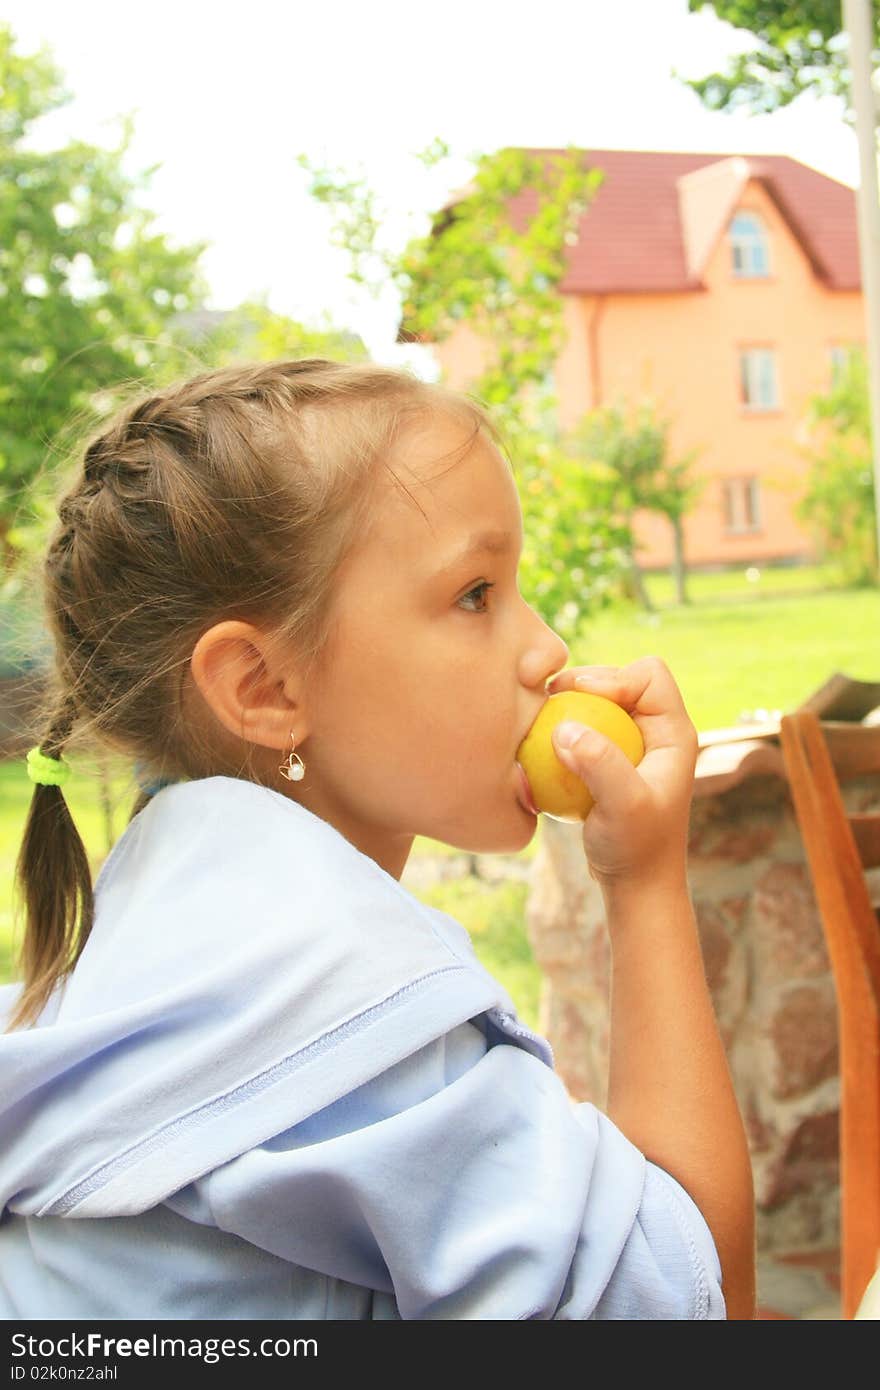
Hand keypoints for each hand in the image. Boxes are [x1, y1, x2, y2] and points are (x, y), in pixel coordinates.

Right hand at [546, 657, 697, 891]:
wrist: (636, 887)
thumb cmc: (636, 850)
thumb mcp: (622, 806)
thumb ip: (599, 763)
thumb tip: (564, 727)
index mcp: (674, 734)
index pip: (649, 674)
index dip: (614, 677)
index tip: (577, 699)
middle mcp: (657, 734)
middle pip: (622, 680)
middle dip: (585, 683)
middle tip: (549, 699)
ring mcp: (633, 749)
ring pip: (600, 705)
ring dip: (570, 707)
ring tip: (541, 719)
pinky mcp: (611, 764)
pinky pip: (585, 732)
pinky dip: (563, 733)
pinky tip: (540, 747)